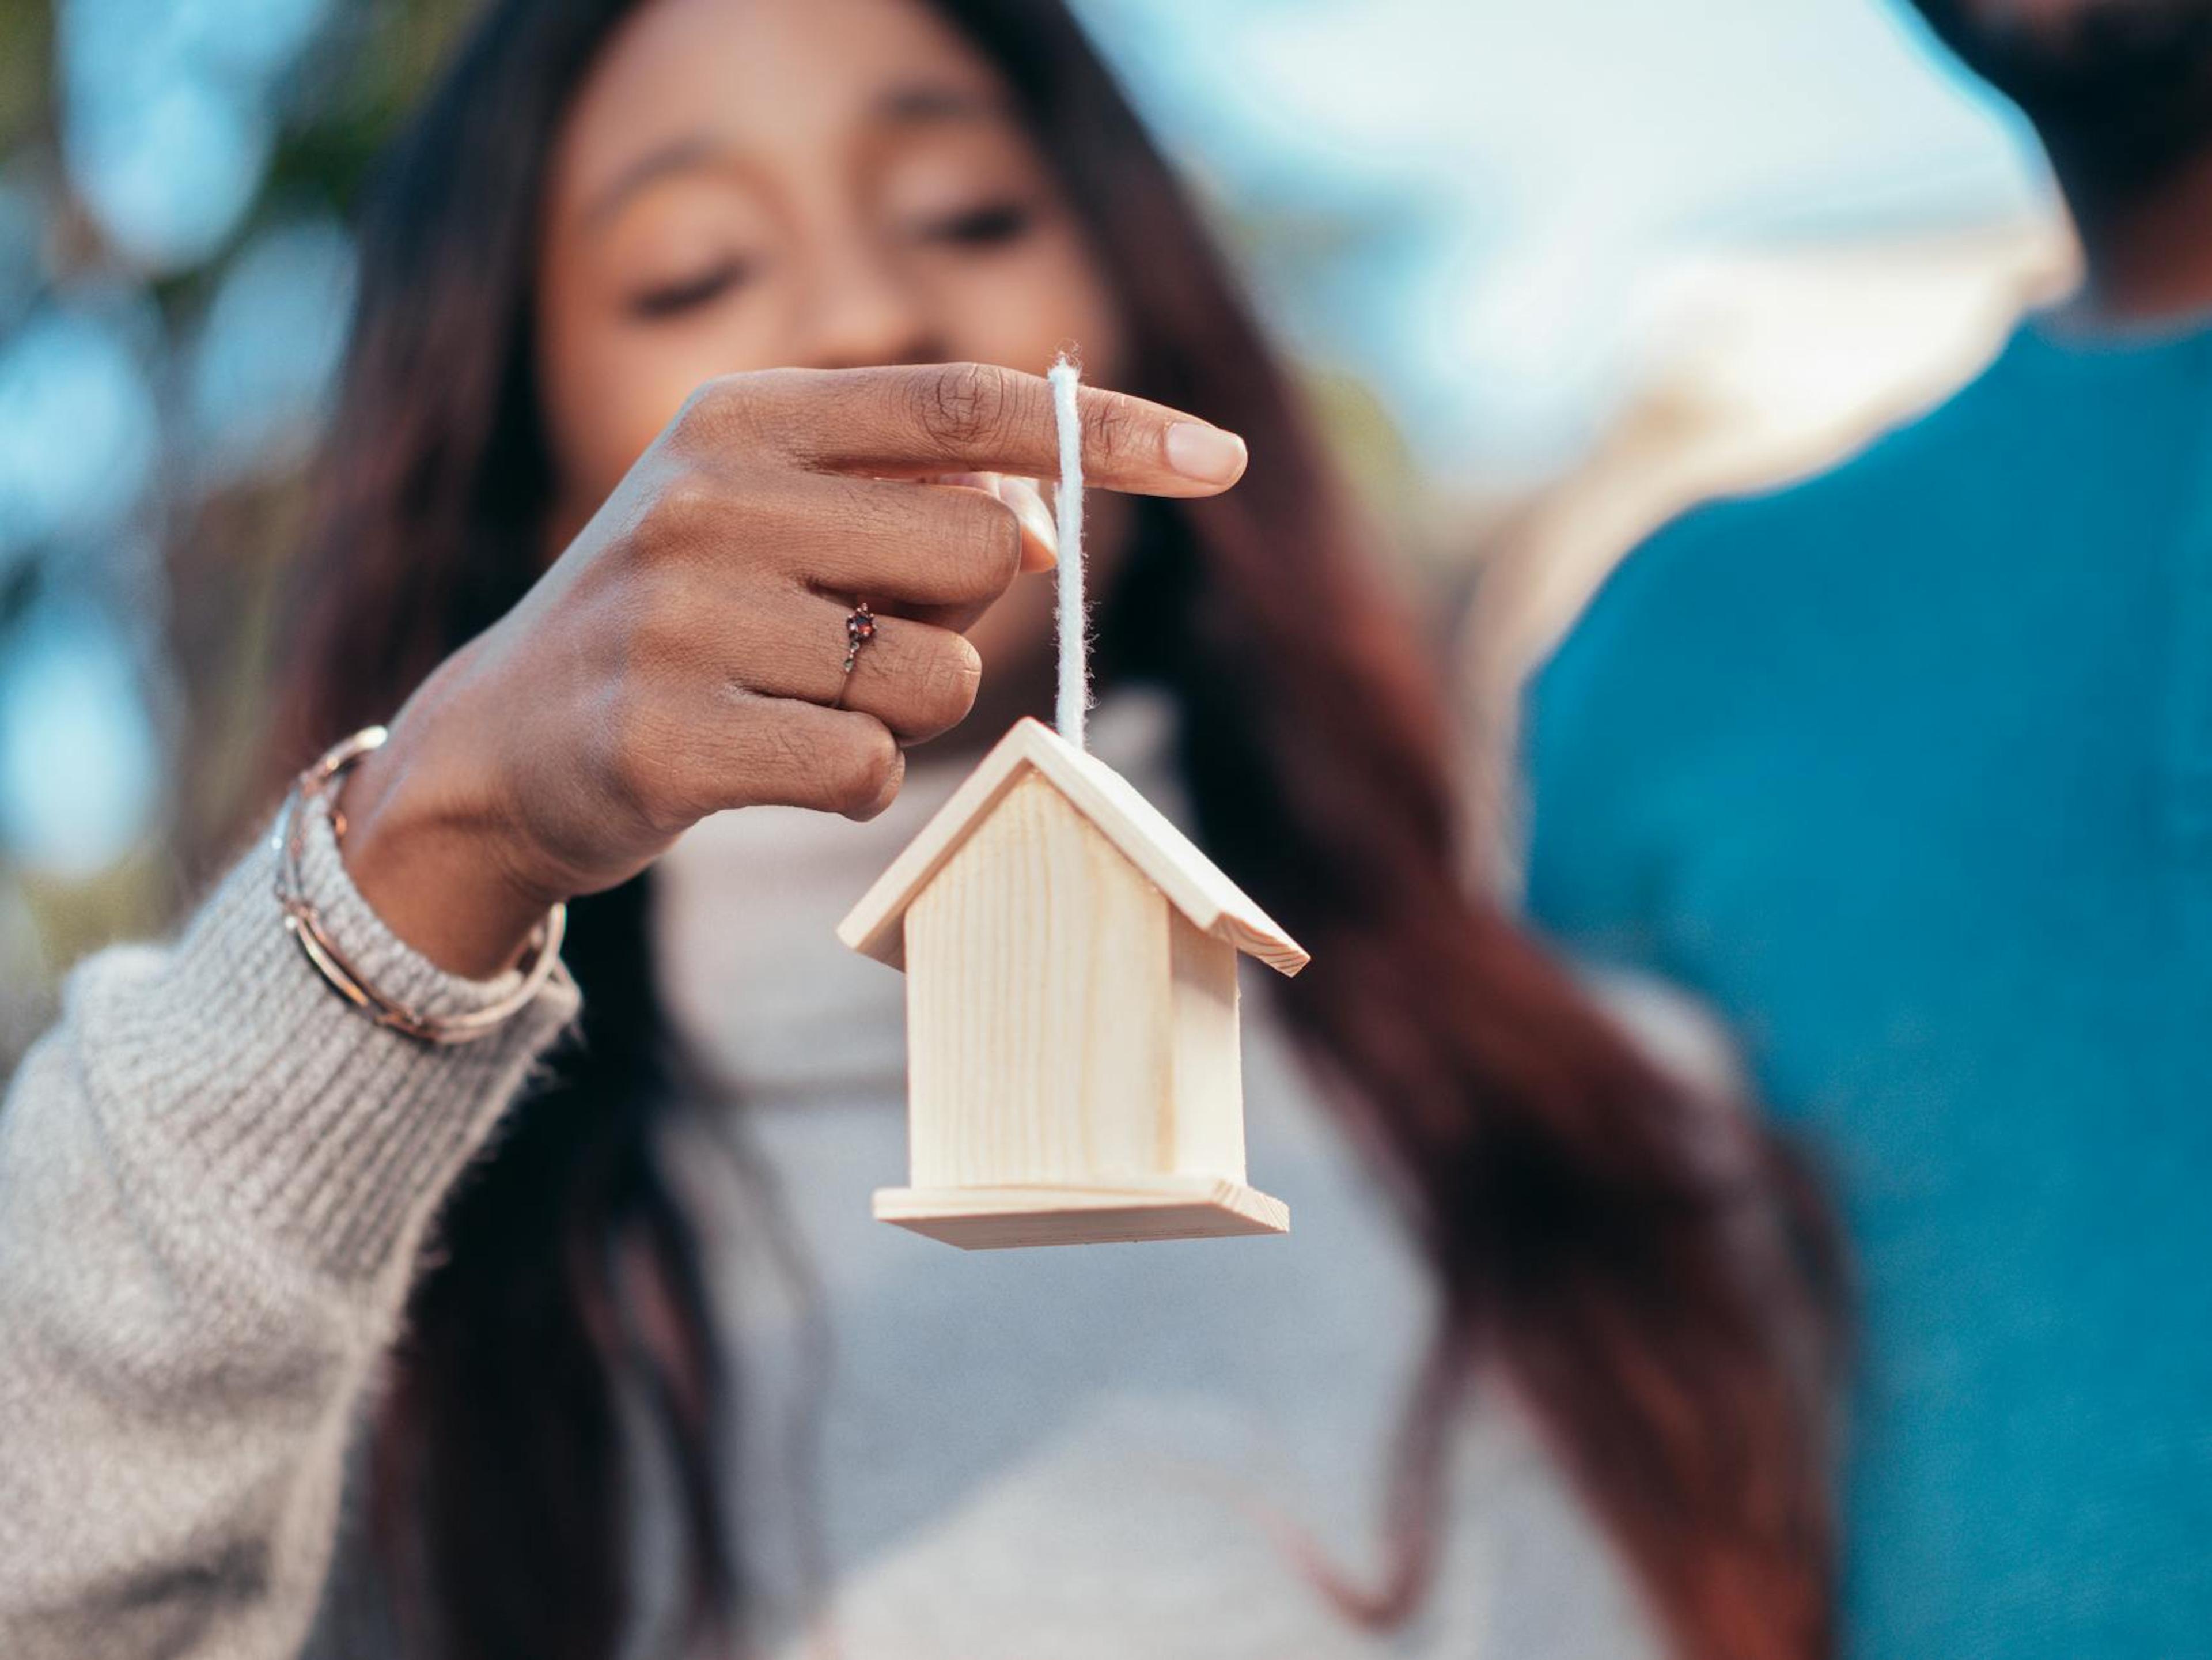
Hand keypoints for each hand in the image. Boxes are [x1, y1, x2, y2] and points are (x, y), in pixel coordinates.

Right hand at [334, 362, 1248, 976]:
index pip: (970, 405)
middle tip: (857, 636)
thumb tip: (1044, 527)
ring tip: (794, 700)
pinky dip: (848, 783)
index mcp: (744, 416)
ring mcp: (682, 618)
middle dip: (961, 616)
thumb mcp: (774, 521)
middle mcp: (710, 495)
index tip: (1222, 459)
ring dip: (902, 710)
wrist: (498, 748)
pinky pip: (867, 771)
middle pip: (985, 554)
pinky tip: (764, 763)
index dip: (1110, 434)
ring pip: (936, 678)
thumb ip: (912, 506)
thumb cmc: (681, 625)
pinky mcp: (669, 739)